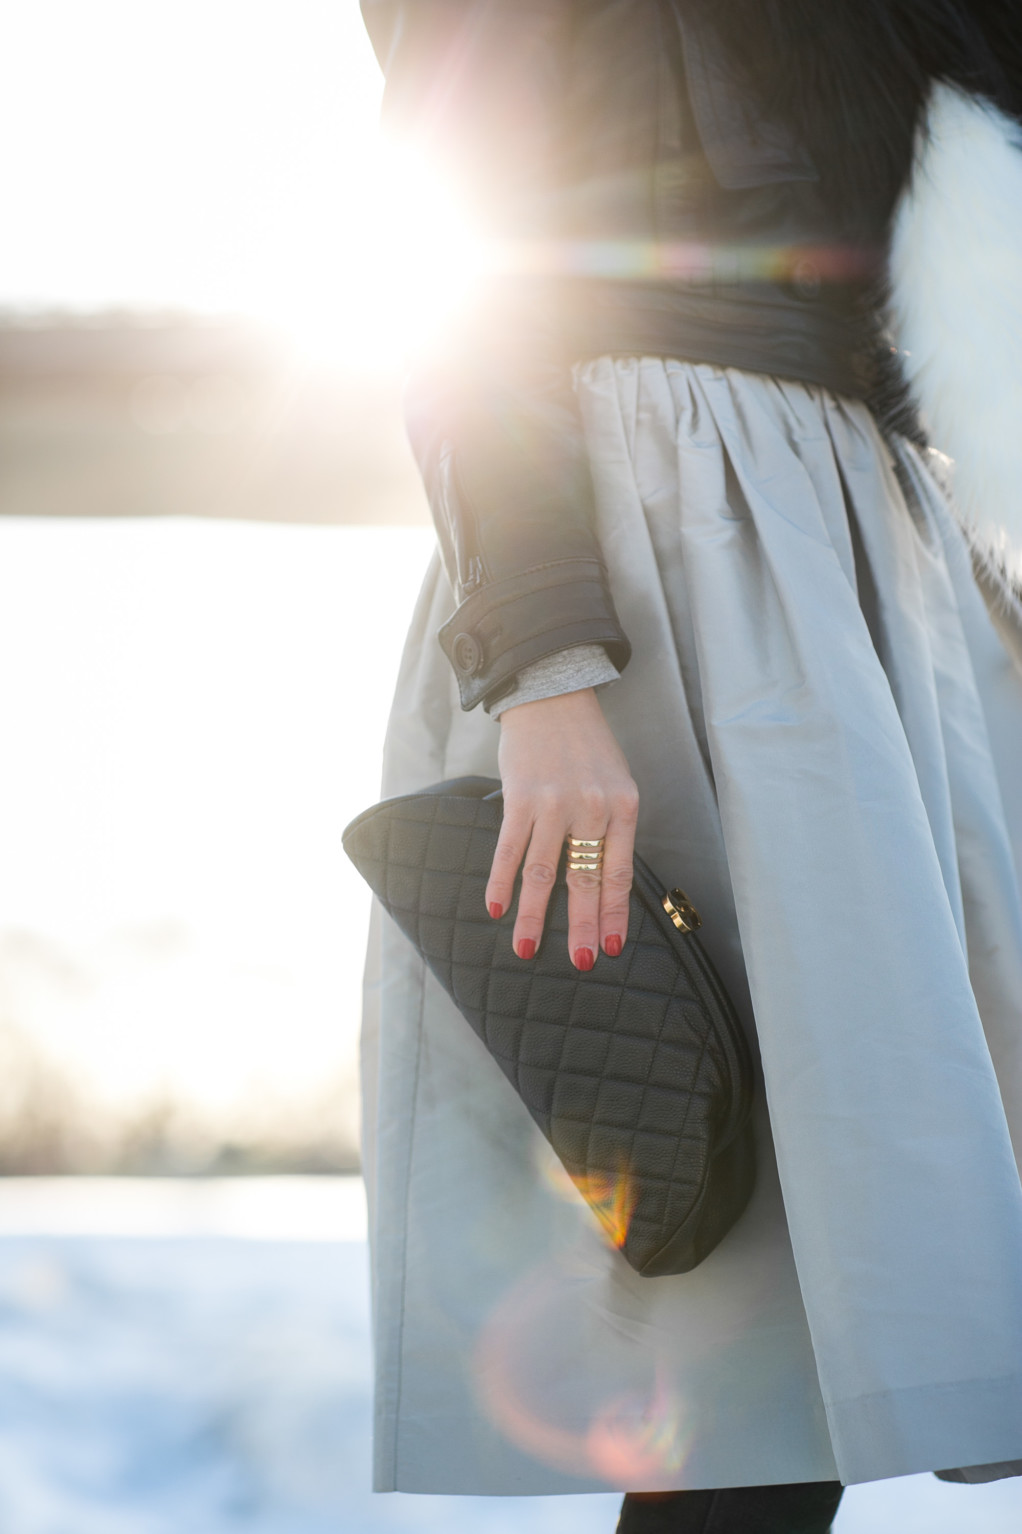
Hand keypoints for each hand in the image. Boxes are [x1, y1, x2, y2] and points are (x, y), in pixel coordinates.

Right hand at [485, 688, 637, 967]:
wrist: (552, 696)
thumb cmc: (585, 744)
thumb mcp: (614, 781)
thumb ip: (609, 825)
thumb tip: (599, 880)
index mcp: (623, 807)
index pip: (618, 873)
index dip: (614, 914)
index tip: (612, 946)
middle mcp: (593, 808)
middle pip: (585, 880)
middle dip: (582, 927)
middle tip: (581, 962)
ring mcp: (555, 804)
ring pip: (544, 873)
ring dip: (533, 916)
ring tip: (526, 949)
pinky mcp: (521, 797)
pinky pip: (510, 849)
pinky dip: (501, 882)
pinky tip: (496, 908)